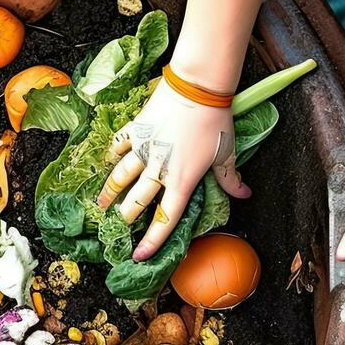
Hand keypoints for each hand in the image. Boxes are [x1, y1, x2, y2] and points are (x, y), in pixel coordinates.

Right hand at [95, 81, 250, 259]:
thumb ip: (230, 178)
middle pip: (136, 202)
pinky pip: (119, 146)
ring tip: (100, 204)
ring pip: (120, 177)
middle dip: (124, 219)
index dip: (151, 241)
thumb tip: (244, 194)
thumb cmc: (215, 121)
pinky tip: (107, 160)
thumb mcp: (226, 152)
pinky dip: (112, 154)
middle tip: (116, 228)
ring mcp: (143, 150)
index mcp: (182, 181)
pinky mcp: (136, 131)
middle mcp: (158, 170)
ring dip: (109, 192)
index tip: (138, 256)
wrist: (197, 87)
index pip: (165, 219)